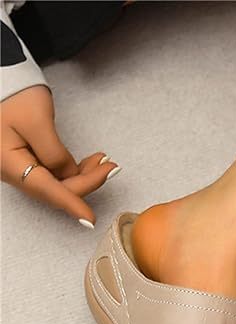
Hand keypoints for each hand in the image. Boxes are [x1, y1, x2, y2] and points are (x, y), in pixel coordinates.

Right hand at [0, 85, 120, 227]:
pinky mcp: (27, 163)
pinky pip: (54, 174)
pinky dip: (73, 170)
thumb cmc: (15, 97)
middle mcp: (12, 172)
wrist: (1, 79)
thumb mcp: (38, 123)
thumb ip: (55, 154)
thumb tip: (70, 176)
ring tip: (104, 161)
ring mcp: (19, 169)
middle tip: (112, 167)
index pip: (47, 191)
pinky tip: (90, 162)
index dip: (72, 205)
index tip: (91, 219)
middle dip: (87, 181)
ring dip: (83, 175)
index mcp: (9, 164)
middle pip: (55, 189)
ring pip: (58, 183)